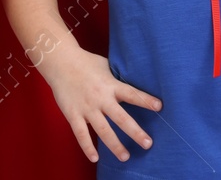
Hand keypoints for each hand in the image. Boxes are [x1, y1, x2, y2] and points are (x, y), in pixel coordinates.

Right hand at [40, 45, 160, 163]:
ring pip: (103, 130)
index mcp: (111, 84)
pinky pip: (81, 134)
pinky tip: (95, 158)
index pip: (132, 94)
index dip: (145, 100)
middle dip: (135, 132)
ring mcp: (87, 108)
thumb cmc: (85, 62)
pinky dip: (87, 147)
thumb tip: (132, 84)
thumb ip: (117, 78)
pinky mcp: (73, 114)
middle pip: (121, 118)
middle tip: (148, 144)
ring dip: (115, 145)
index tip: (159, 107)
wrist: (60, 61)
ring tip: (125, 157)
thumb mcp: (105, 66)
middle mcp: (101, 98)